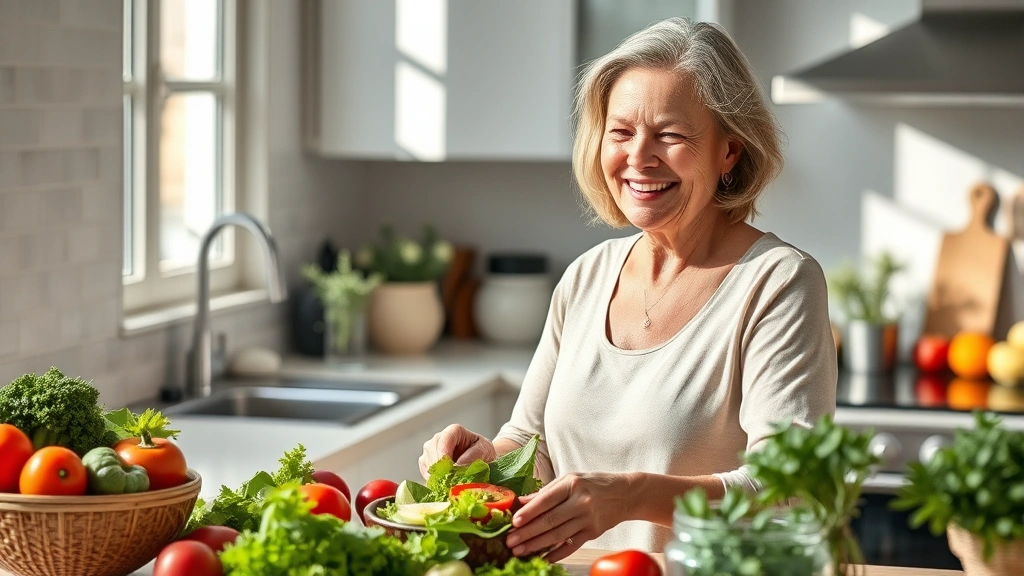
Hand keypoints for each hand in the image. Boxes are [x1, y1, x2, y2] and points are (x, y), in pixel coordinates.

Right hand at [418, 424, 496, 478]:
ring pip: (426, 461)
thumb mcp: (485, 450)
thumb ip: (474, 455)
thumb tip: (458, 465)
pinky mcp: (426, 463)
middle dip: (440, 466)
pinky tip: (444, 484)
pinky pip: (425, 472)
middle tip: (450, 480)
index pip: (444, 439)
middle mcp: (439, 438)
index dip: (444, 453)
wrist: (480, 461)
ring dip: (437, 474)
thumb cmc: (483, 453)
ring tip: (450, 483)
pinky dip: (433, 480)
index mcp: (454, 431)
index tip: (449, 467)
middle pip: (432, 449)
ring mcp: (431, 451)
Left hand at [504, 472, 631, 562]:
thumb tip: (522, 501)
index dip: (529, 512)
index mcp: (572, 484)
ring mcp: (588, 518)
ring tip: (520, 551)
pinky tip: (543, 559)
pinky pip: (572, 545)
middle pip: (550, 520)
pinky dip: (557, 554)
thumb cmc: (594, 484)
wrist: (626, 493)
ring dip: (537, 545)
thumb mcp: (572, 479)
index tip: (514, 522)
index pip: (546, 500)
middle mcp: (581, 501)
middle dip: (528, 533)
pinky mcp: (594, 532)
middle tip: (510, 541)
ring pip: (558, 535)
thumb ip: (547, 491)